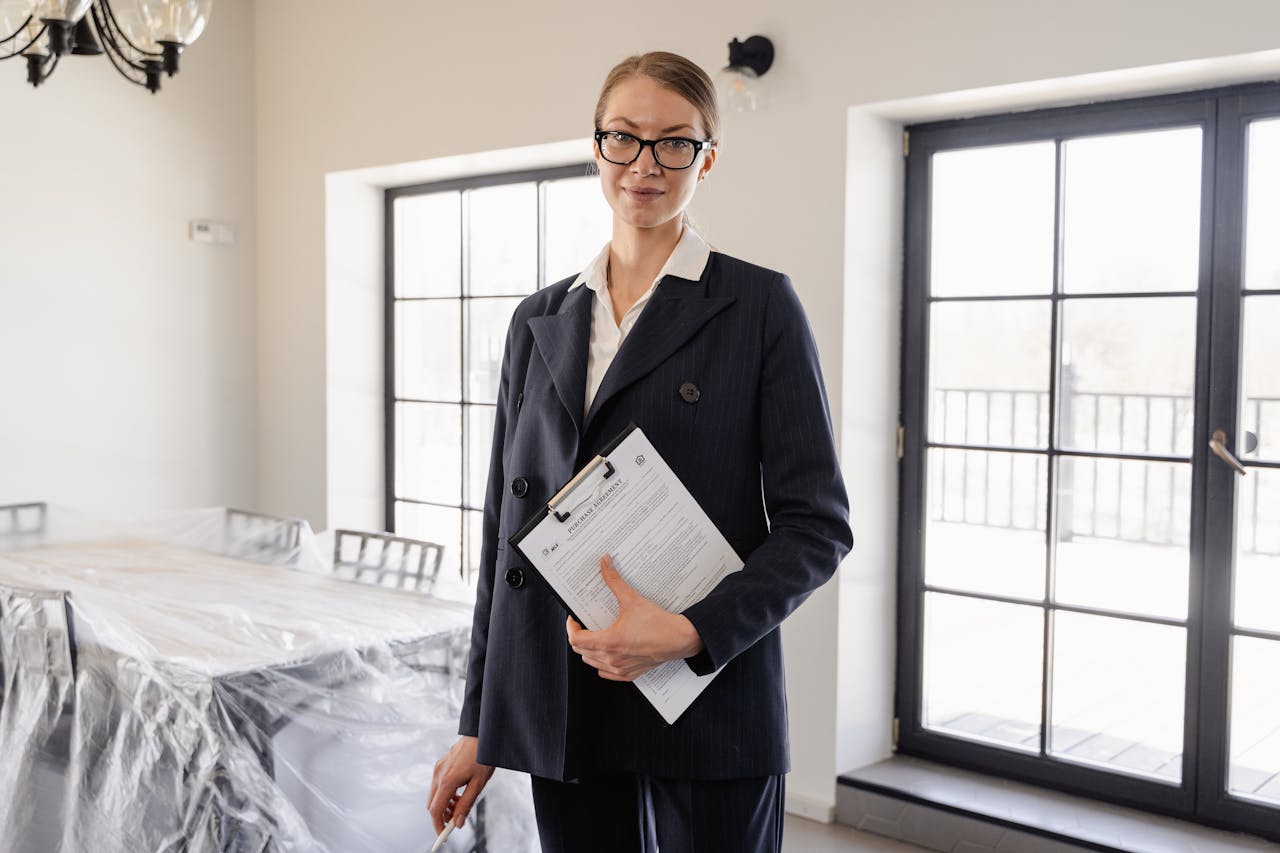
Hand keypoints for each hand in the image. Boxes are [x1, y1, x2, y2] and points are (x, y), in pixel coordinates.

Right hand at [427, 736, 493, 833]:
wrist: (481, 734)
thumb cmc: (482, 757)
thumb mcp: (478, 784)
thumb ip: (466, 804)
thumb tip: (457, 823)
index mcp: (447, 781)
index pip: (436, 810)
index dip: (438, 825)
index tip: (444, 834)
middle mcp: (438, 775)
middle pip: (432, 804)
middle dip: (441, 815)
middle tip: (455, 821)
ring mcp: (438, 768)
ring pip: (434, 795)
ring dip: (444, 804)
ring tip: (460, 805)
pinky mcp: (440, 764)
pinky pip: (438, 784)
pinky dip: (445, 794)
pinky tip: (458, 793)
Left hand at [566, 554, 703, 681]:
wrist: (680, 639)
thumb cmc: (659, 624)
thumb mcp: (632, 599)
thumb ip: (614, 580)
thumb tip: (605, 563)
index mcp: (609, 642)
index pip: (575, 639)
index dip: (571, 627)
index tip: (574, 619)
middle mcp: (612, 658)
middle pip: (581, 651)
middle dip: (580, 636)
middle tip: (585, 624)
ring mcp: (620, 668)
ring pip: (592, 662)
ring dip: (589, 650)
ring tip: (596, 635)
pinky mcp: (629, 674)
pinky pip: (606, 672)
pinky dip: (602, 663)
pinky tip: (608, 652)